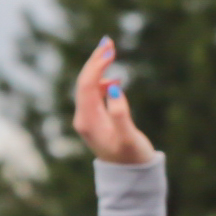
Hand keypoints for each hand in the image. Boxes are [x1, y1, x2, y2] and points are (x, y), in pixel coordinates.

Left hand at [69, 37, 154, 165]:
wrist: (128, 176)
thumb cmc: (131, 156)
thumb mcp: (129, 136)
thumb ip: (121, 113)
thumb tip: (113, 88)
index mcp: (88, 120)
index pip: (87, 85)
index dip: (96, 64)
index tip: (109, 47)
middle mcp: (83, 118)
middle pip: (84, 83)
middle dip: (95, 61)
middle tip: (108, 40)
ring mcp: (88, 119)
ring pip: (88, 87)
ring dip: (98, 68)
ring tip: (110, 50)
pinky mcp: (95, 121)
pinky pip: (94, 96)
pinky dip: (101, 82)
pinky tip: (113, 79)